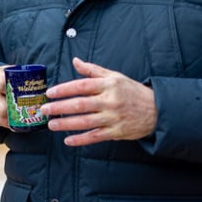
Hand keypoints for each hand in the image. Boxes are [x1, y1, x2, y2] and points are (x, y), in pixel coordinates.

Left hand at [41, 57, 157, 146]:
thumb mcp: (115, 76)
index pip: (81, 86)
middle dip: (59, 108)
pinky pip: (95, 137)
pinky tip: (68, 140)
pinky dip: (80, 140)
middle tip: (44, 109)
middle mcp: (110, 101)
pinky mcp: (116, 132)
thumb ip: (93, 70)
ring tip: (51, 124)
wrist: (157, 110)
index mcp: (108, 85)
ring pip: (85, 122)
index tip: (50, 93)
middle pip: (80, 105)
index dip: (64, 89)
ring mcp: (113, 118)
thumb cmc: (132, 91)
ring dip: (66, 124)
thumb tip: (75, 61)